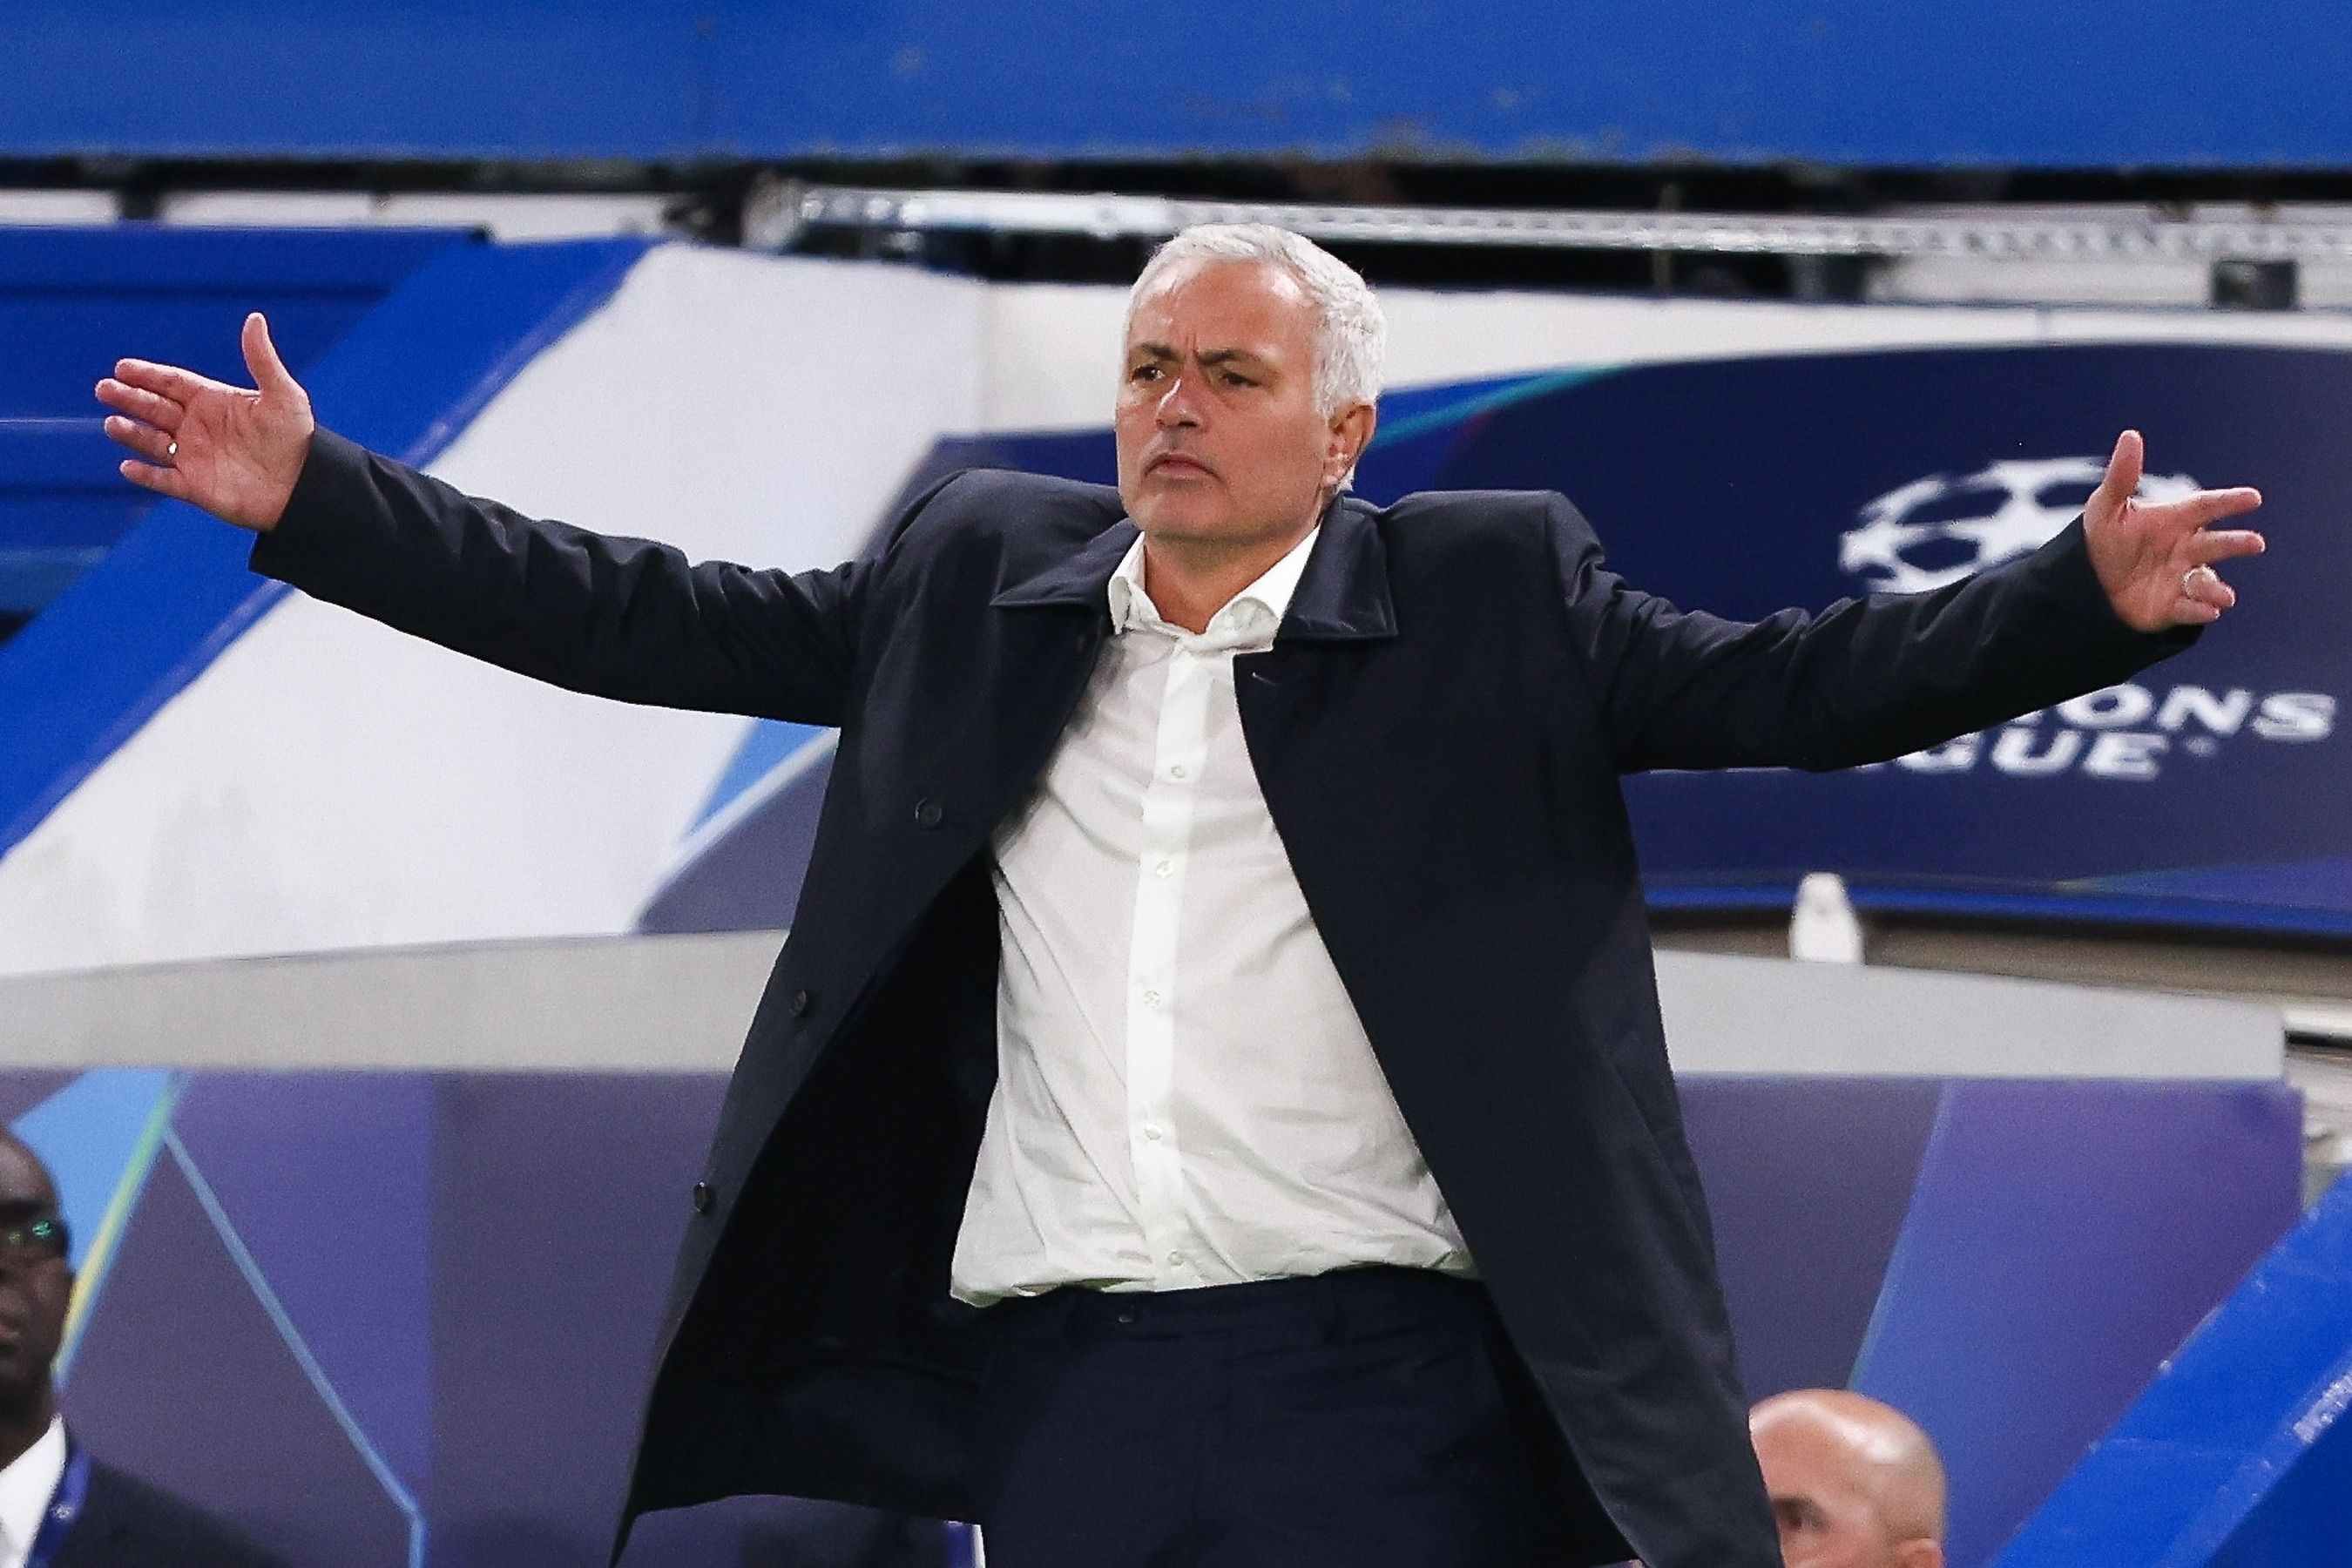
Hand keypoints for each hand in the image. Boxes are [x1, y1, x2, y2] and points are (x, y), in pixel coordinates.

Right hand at [95, 312, 315, 531]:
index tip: (122, 367)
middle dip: (129, 398)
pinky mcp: (195, 487)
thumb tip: (255, 318)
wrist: (306, 485)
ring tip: (113, 424)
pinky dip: (145, 475)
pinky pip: (162, 480)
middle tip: (105, 389)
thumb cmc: (297, 438)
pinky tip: (128, 466)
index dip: (147, 374)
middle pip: (154, 407)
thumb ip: (262, 359)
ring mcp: (194, 457)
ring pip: (152, 442)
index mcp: (213, 401)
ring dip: (131, 433)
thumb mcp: (282, 395)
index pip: (172, 383)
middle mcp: (198, 427)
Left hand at [2082, 429, 2264, 631]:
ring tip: (2224, 595)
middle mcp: (2185, 548)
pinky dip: (2200, 610)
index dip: (2228, 502)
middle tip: (2255, 543)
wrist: (2086, 582)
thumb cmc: (2103, 539)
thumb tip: (2130, 435)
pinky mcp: (2171, 607)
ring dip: (2216, 586)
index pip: (2205, 506)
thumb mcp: (2106, 507)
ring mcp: (2181, 578)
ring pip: (2206, 581)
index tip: (2253, 498)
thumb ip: (2122, 475)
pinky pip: (2189, 609)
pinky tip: (2208, 610)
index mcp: (2174, 520)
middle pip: (2216, 544)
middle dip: (2236, 543)